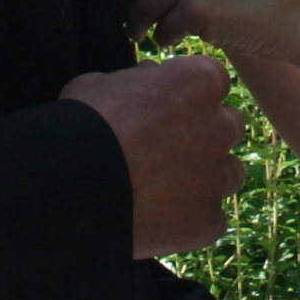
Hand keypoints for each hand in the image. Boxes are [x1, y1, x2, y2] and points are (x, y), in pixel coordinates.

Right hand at [59, 56, 244, 257]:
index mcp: (200, 81)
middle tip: (165, 151)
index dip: (188, 97)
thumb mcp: (104, 82)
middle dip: (204, 135)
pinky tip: (159, 220)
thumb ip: (140, 80)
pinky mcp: (208, 221)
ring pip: (229, 174)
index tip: (166, 111)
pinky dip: (191, 220)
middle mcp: (220, 125)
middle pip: (227, 127)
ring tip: (165, 188)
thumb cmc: (82, 124)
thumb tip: (150, 79)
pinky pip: (212, 220)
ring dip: (206, 178)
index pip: (212, 82)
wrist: (69, 186)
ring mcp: (217, 176)